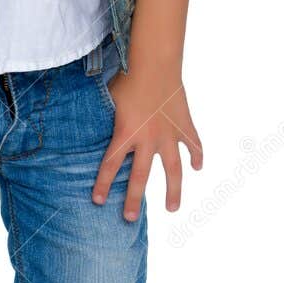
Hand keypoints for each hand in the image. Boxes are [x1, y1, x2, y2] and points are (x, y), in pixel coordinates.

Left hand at [91, 66, 202, 220]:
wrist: (155, 64)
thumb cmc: (127, 78)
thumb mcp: (108, 99)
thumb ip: (104, 116)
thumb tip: (86, 120)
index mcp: (125, 134)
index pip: (109, 166)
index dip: (103, 184)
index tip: (98, 201)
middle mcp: (147, 140)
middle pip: (139, 177)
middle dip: (133, 199)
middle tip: (130, 218)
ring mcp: (168, 135)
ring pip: (172, 170)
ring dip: (173, 190)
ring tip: (172, 208)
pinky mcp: (184, 126)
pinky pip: (193, 145)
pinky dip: (197, 156)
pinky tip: (197, 167)